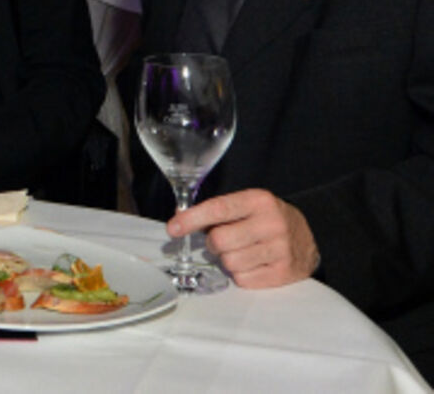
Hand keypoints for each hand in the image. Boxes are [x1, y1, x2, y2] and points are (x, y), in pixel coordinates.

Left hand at [168, 189, 319, 287]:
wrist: (308, 238)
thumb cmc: (267, 219)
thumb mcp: (247, 205)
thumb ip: (216, 210)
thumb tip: (179, 218)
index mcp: (259, 201)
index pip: (218, 209)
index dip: (191, 219)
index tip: (172, 228)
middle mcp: (271, 223)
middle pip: (219, 241)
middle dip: (213, 243)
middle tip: (223, 240)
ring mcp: (280, 249)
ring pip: (229, 263)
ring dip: (227, 260)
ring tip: (241, 251)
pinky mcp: (283, 273)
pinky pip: (243, 280)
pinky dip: (241, 274)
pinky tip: (253, 263)